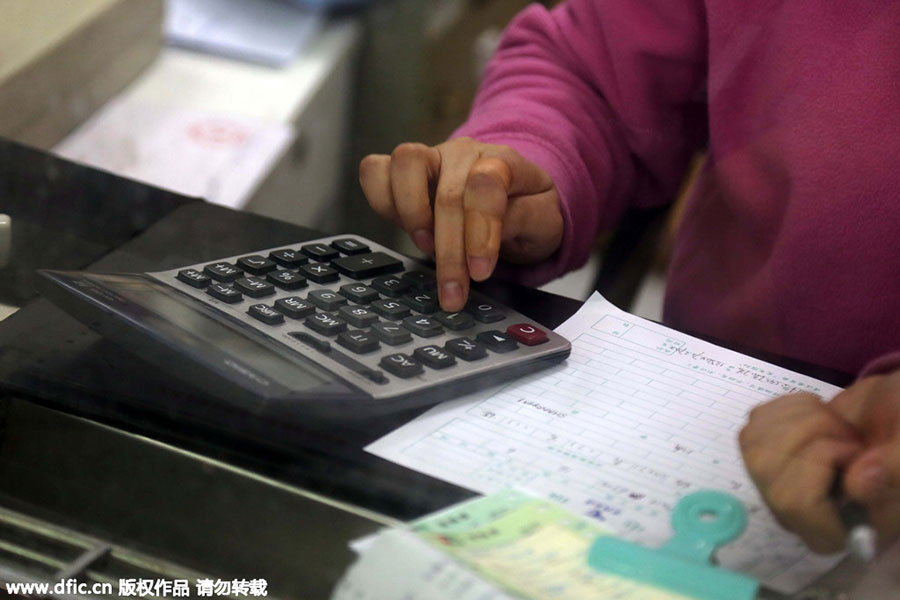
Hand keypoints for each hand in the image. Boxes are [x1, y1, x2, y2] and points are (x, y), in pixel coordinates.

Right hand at [359, 138, 562, 311]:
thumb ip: (524, 220)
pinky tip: (404, 229)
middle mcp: (464, 154)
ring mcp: (431, 157)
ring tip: (425, 248)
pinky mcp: (403, 172)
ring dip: (412, 214)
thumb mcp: (544, 220)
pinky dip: (381, 200)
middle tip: (454, 289)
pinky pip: (375, 170)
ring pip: (406, 163)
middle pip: (447, 194)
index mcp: (504, 161)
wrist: (513, 199)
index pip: (486, 186)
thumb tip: (487, 236)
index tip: (479, 271)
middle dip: (449, 250)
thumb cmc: (527, 210)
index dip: (480, 232)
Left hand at [740, 373, 899, 553]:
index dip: (822, 461)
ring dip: (802, 418)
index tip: (855, 449)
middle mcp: (796, 517)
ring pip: (755, 444)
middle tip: (848, 434)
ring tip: (837, 426)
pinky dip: (787, 406)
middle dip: (813, 432)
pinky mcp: (761, 450)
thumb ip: (896, 470)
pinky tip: (816, 413)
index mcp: (836, 532)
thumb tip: (857, 485)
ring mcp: (772, 484)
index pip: (797, 504)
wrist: (894, 414)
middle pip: (768, 469)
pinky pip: (754, 423)